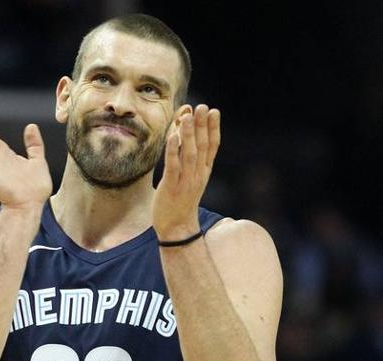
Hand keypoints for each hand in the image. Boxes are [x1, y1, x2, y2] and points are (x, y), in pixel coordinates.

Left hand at [152, 104, 220, 239]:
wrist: (177, 228)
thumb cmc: (180, 202)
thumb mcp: (189, 179)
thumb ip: (188, 161)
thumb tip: (184, 140)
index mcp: (203, 172)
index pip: (212, 147)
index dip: (213, 128)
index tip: (214, 111)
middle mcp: (198, 174)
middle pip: (202, 146)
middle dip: (203, 125)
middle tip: (203, 107)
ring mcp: (186, 180)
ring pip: (189, 153)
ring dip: (188, 134)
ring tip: (188, 116)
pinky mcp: (172, 186)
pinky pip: (173, 165)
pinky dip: (173, 150)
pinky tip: (172, 136)